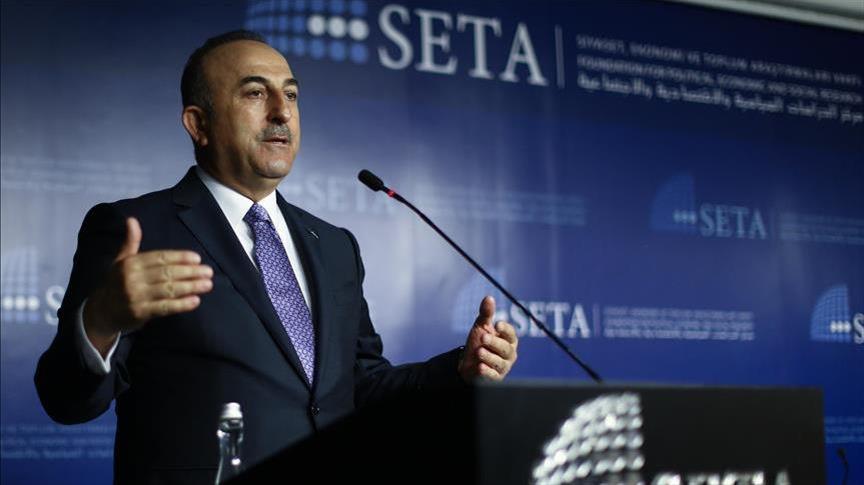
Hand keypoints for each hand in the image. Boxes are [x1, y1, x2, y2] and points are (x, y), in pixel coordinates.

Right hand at [83, 217, 212, 354]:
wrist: (100, 312)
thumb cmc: (116, 283)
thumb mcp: (121, 261)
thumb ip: (131, 242)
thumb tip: (131, 220)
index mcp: (130, 263)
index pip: (159, 258)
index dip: (179, 257)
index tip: (197, 258)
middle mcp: (132, 278)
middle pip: (167, 273)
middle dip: (190, 272)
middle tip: (209, 272)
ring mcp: (136, 296)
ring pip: (168, 290)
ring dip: (190, 287)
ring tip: (208, 284)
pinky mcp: (140, 312)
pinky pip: (165, 307)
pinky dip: (181, 304)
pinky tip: (195, 301)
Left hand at [458, 296, 517, 381]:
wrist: (468, 362)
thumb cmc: (479, 342)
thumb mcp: (481, 327)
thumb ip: (486, 314)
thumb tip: (489, 298)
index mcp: (508, 340)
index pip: (511, 334)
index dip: (505, 329)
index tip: (497, 324)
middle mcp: (509, 353)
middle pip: (505, 348)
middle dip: (494, 342)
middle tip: (483, 337)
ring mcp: (503, 366)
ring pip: (499, 362)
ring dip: (489, 357)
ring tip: (479, 351)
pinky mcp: (496, 378)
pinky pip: (493, 375)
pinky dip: (487, 372)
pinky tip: (480, 367)